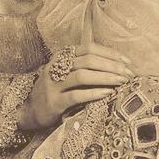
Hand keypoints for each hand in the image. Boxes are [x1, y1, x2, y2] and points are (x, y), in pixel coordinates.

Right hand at [16, 42, 133, 130]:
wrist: (30, 109)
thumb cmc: (55, 89)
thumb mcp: (66, 72)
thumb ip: (84, 66)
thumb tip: (116, 65)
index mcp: (62, 56)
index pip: (89, 48)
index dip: (109, 53)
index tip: (127, 61)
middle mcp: (56, 67)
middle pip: (88, 60)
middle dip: (111, 66)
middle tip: (128, 74)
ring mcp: (54, 84)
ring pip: (82, 76)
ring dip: (105, 77)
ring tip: (121, 82)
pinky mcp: (54, 102)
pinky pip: (76, 95)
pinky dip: (93, 93)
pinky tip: (107, 93)